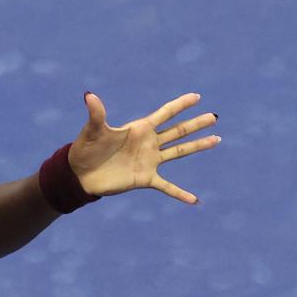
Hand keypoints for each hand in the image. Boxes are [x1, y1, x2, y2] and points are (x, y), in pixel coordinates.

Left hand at [69, 91, 221, 205]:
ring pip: (179, 151)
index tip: (197, 96)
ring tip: (216, 140)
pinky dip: (180, 194)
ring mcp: (150, 160)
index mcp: (140, 128)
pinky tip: (194, 200)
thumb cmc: (85, 149)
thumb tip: (89, 96)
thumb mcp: (93, 130)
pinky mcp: (146, 178)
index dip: (180, 105)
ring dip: (197, 146)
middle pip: (178, 131)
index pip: (165, 113)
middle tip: (214, 117)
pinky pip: (167, 186)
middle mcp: (149, 142)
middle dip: (196, 124)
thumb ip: (97, 114)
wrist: (81, 174)